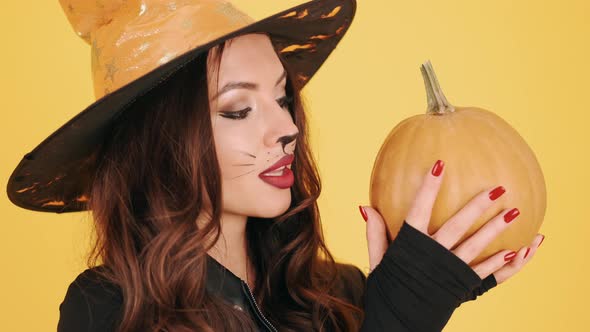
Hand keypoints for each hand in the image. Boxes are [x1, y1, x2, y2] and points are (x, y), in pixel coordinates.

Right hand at [362, 159, 544, 284]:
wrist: (398, 324)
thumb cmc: (387, 290)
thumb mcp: (378, 260)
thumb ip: (375, 232)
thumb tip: (365, 206)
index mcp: (410, 245)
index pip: (419, 209)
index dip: (428, 187)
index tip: (439, 165)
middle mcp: (432, 255)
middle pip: (457, 225)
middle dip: (478, 206)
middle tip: (497, 189)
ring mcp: (448, 271)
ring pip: (476, 245)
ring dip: (496, 229)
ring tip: (516, 212)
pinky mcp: (459, 286)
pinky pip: (482, 272)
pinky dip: (499, 263)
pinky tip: (515, 251)